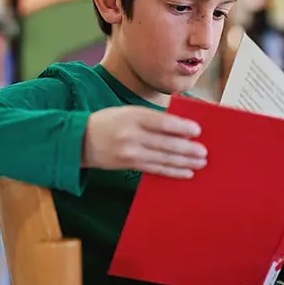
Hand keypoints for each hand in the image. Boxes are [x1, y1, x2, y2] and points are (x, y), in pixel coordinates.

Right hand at [82, 106, 207, 178]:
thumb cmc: (108, 122)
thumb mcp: (127, 112)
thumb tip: (180, 128)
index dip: (181, 127)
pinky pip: (154, 169)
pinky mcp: (128, 165)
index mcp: (132, 116)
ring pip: (162, 158)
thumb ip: (151, 118)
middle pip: (164, 143)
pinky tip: (186, 172)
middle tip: (204, 152)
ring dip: (184, 162)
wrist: (79, 140)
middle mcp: (131, 135)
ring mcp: (129, 152)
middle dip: (187, 149)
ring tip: (200, 163)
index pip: (161, 122)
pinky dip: (172, 171)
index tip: (197, 131)